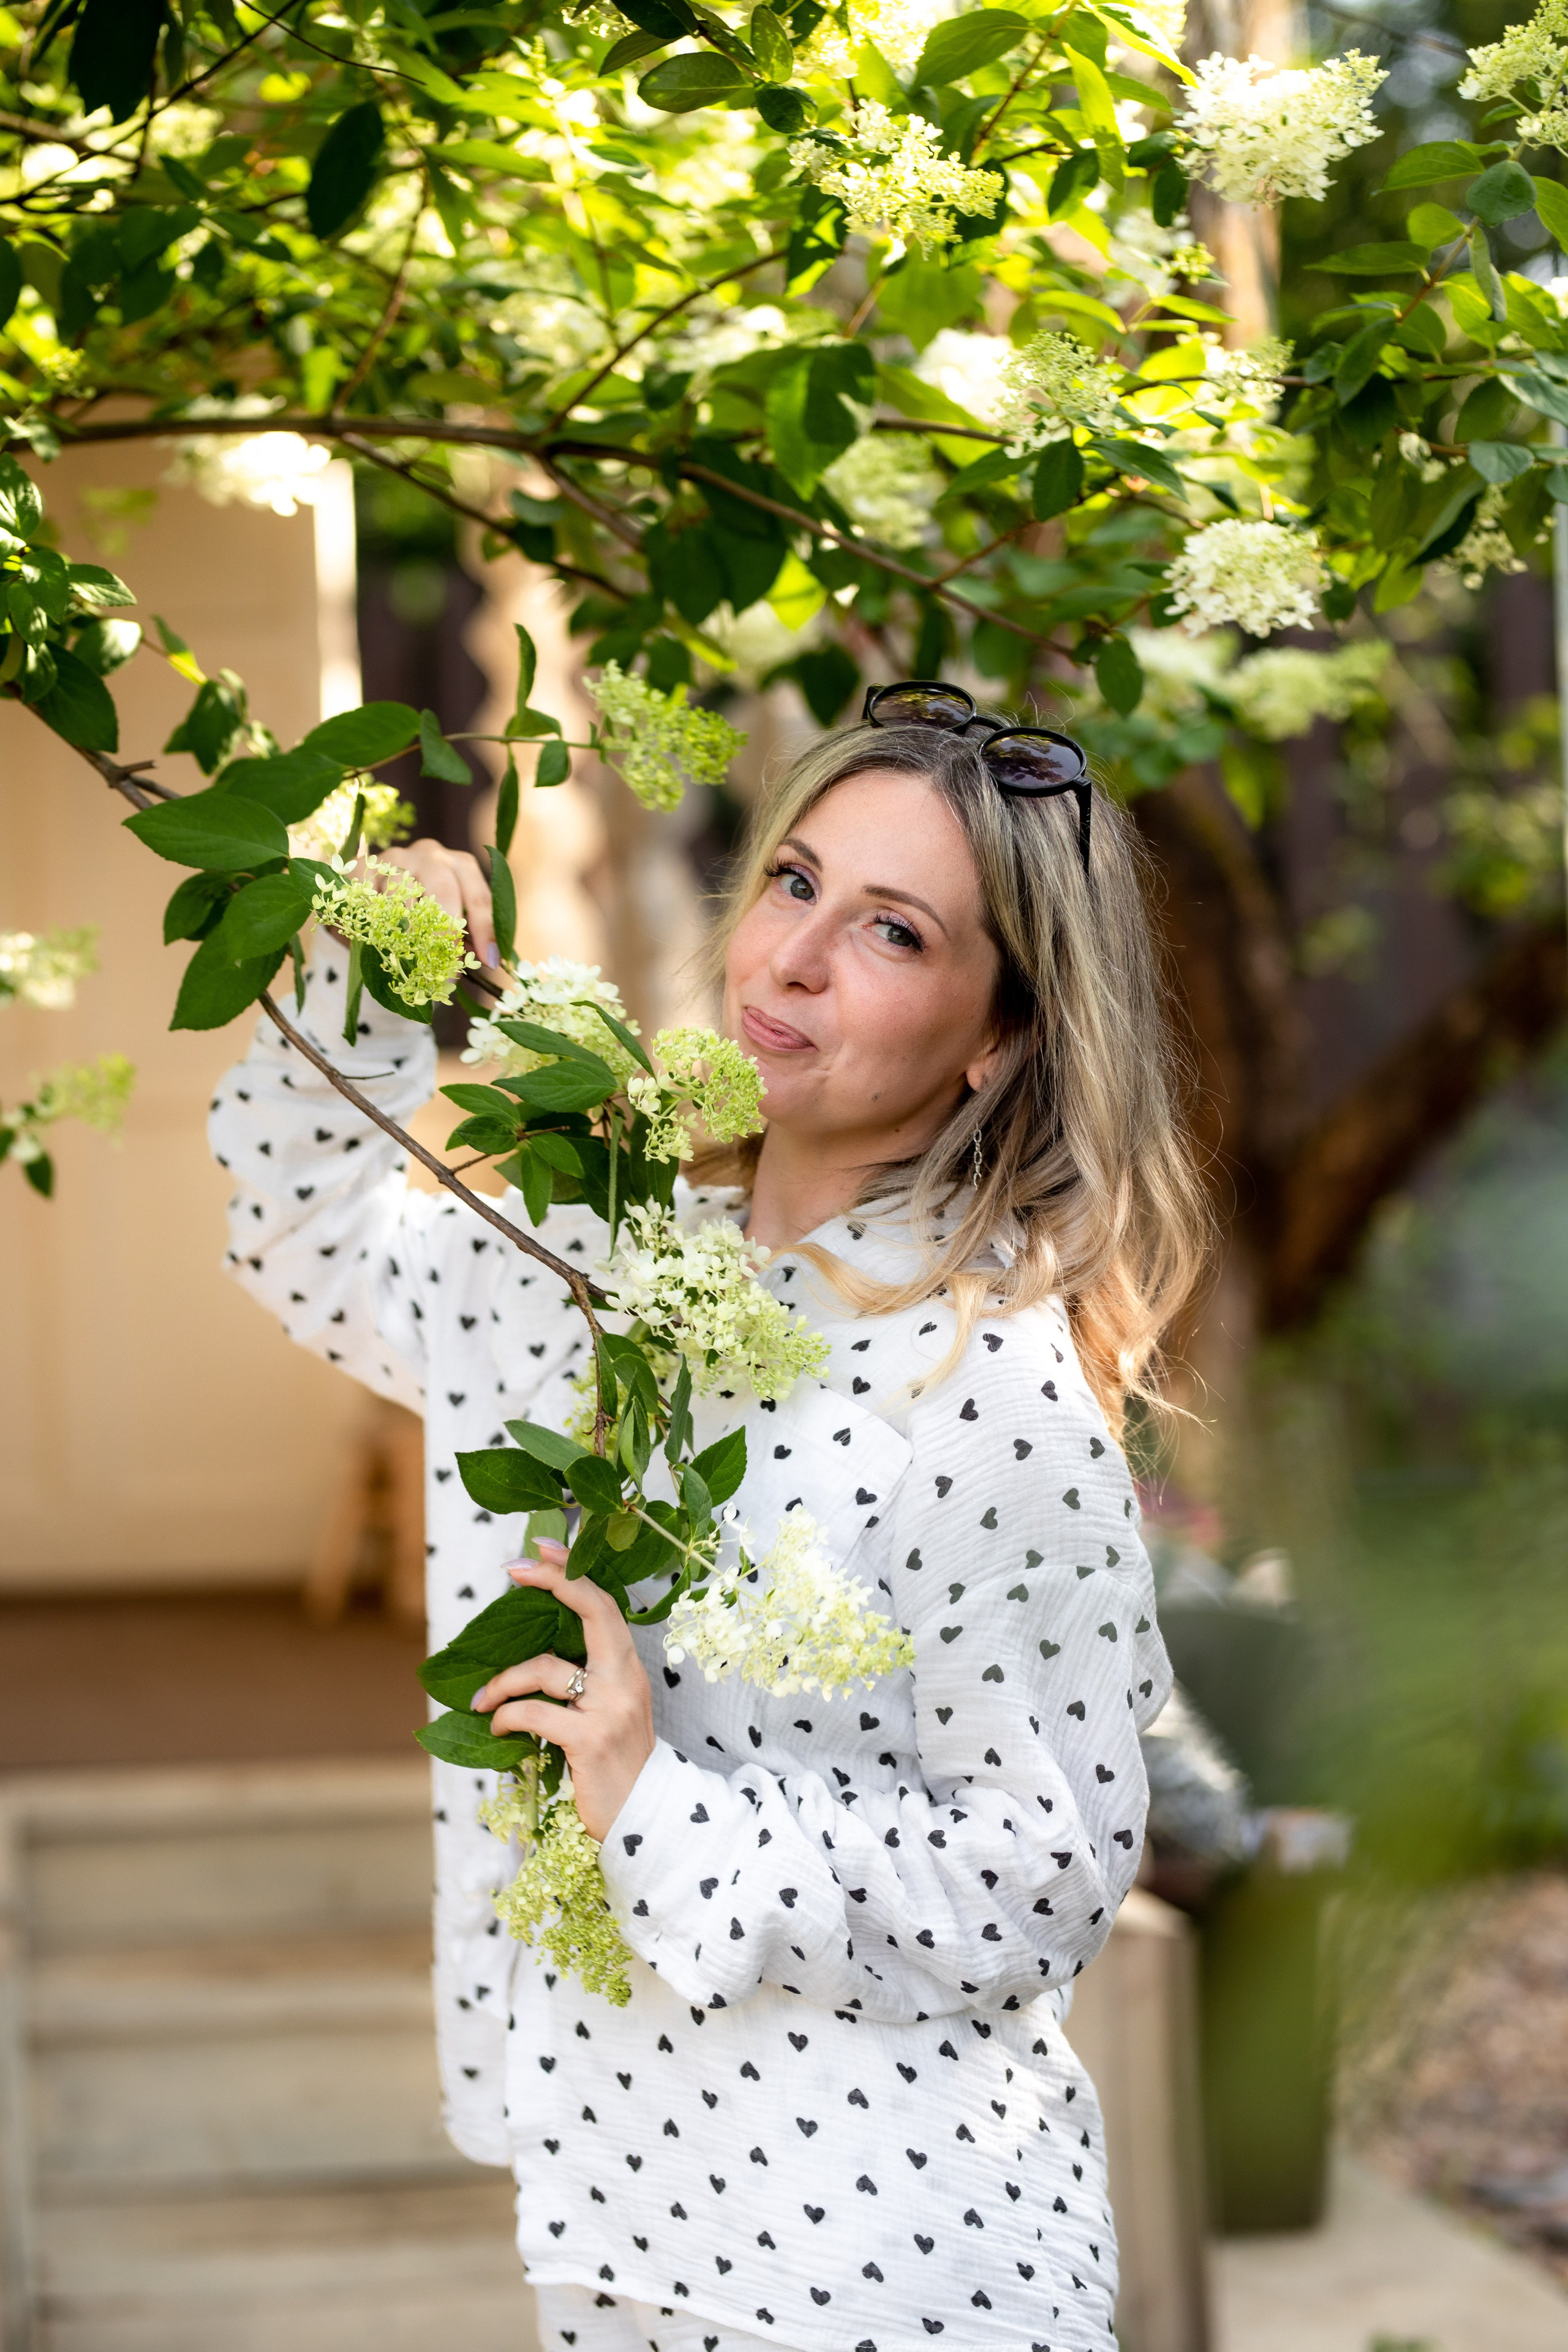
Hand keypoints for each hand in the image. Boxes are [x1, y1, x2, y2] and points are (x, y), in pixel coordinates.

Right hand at [364, 838, 498, 968]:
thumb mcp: (452, 916)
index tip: (488, 959)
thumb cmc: (426, 908)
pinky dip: (379, 920)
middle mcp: (431, 855)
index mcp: (460, 865)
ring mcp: (397, 858)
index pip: (478, 896)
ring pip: (405, 893)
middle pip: (444, 889)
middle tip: (447, 963)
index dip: (485, 929)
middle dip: (447, 930)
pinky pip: (373, 897)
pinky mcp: (366, 867)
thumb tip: (486, 958)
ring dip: (410, 930)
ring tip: (414, 959)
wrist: (378, 889)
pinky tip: (382, 940)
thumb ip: (469, 934)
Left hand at [471, 1540, 656, 1841]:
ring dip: (502, 1682)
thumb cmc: (616, 1764)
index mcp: (629, 1668)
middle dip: (553, 1579)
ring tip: (482, 1701)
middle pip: (592, 1610)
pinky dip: (506, 1716)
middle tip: (514, 1568)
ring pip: (543, 1668)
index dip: (572, 1571)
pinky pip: (533, 1714)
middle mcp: (625, 1680)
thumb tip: (532, 1652)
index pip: (604, 1604)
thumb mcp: (610, 1711)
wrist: (644, 1820)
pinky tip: (497, 1726)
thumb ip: (584, 1679)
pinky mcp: (590, 1740)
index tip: (541, 1547)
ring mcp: (610, 1708)